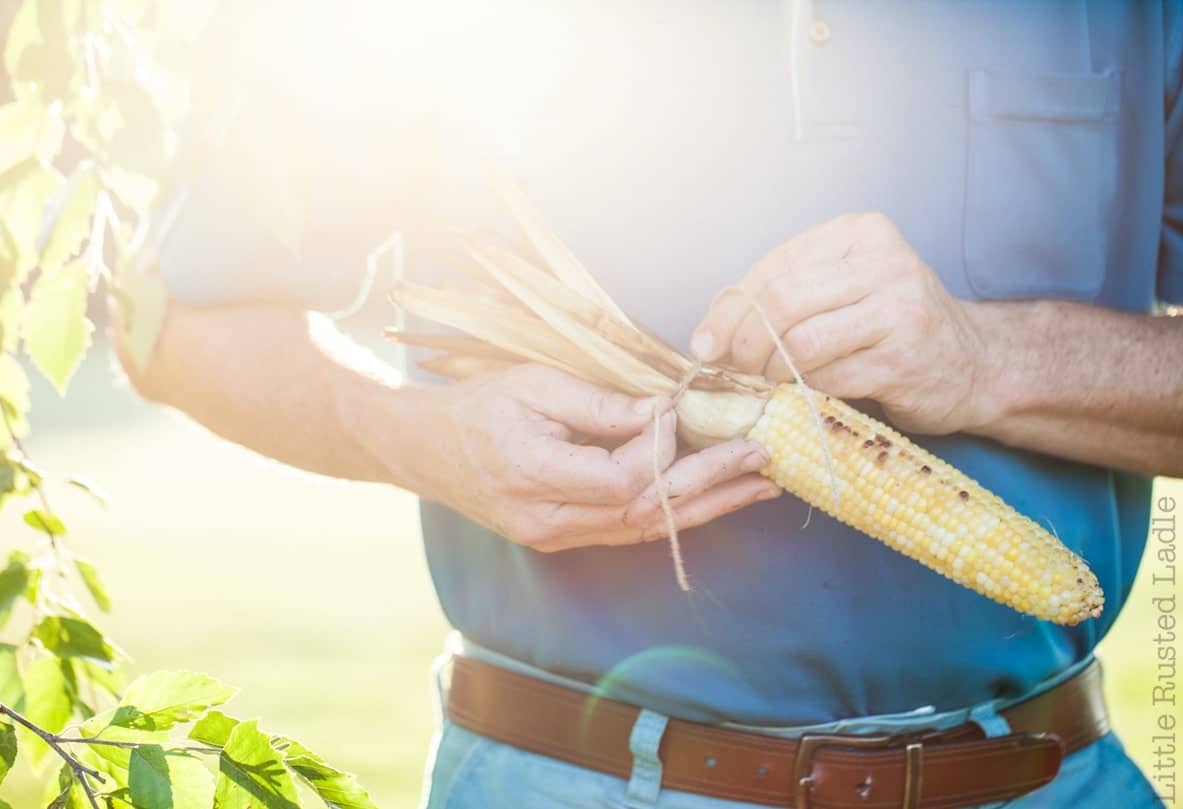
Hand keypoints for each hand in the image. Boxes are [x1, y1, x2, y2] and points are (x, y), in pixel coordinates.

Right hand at [397, 364, 778, 551]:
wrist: (422, 449)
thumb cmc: (475, 406)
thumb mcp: (533, 384)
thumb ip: (599, 403)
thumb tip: (663, 411)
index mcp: (535, 475)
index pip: (624, 477)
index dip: (662, 445)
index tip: (676, 407)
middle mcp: (549, 520)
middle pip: (646, 511)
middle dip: (711, 483)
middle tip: (761, 456)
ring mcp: (555, 536)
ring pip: (644, 529)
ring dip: (705, 507)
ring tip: (758, 487)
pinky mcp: (561, 537)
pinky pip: (626, 531)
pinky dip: (672, 515)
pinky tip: (711, 501)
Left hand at [690, 212, 988, 434]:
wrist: (973, 365)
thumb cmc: (890, 327)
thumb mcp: (840, 292)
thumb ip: (780, 298)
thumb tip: (707, 335)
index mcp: (860, 233)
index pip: (772, 267)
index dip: (730, 310)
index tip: (708, 344)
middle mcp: (884, 262)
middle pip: (782, 300)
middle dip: (745, 342)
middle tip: (737, 368)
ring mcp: (899, 310)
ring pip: (800, 342)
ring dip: (772, 371)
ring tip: (772, 381)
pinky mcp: (904, 360)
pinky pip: (827, 379)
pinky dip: (803, 392)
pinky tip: (805, 394)